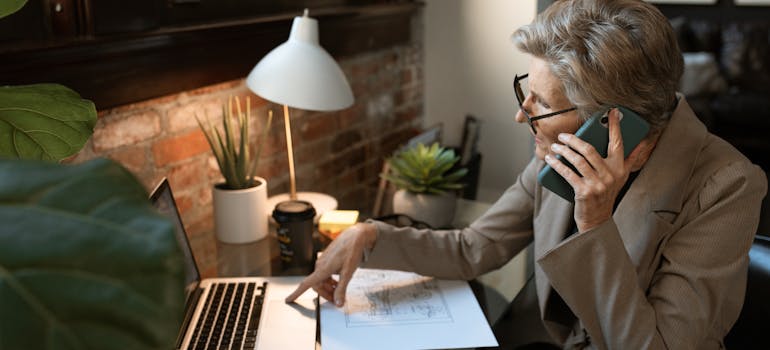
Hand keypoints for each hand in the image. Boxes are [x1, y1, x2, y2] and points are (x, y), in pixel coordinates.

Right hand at [284, 223, 376, 305]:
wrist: (354, 236)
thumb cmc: (351, 252)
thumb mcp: (348, 273)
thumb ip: (341, 290)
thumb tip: (338, 304)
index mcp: (323, 269)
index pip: (306, 284)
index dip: (296, 293)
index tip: (288, 300)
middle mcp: (320, 265)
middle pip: (316, 285)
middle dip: (325, 294)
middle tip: (336, 301)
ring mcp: (322, 261)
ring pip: (321, 280)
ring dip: (328, 288)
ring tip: (338, 292)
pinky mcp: (326, 259)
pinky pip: (324, 273)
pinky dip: (329, 281)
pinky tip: (337, 282)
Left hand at [544, 108, 646, 231]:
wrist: (597, 220)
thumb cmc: (606, 195)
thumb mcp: (620, 178)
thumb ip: (630, 160)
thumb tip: (642, 143)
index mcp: (620, 168)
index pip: (618, 143)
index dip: (615, 126)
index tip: (611, 111)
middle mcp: (611, 175)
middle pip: (589, 149)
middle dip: (573, 140)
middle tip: (563, 136)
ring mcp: (598, 184)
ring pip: (577, 160)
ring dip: (563, 151)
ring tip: (555, 147)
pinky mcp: (584, 192)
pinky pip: (568, 173)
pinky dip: (557, 164)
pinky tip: (550, 159)